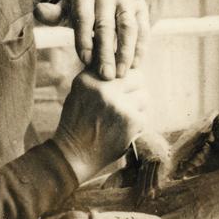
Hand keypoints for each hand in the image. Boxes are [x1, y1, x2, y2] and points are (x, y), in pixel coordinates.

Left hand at [34, 0, 149, 79]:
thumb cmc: (82, 6)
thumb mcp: (66, 7)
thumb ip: (53, 14)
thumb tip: (39, 11)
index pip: (84, 17)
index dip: (84, 40)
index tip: (86, 62)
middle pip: (106, 26)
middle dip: (106, 52)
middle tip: (105, 76)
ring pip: (128, 28)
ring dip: (126, 52)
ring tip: (121, 73)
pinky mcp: (141, 6)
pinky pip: (143, 28)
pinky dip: (140, 47)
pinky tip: (134, 65)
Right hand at [52, 69, 147, 183]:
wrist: (74, 155)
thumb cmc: (77, 123)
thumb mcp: (79, 93)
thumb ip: (98, 77)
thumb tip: (122, 64)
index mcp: (89, 78)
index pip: (119, 65)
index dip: (124, 77)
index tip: (121, 87)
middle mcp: (103, 87)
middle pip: (138, 77)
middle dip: (134, 89)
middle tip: (125, 103)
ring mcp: (118, 104)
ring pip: (144, 96)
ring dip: (137, 107)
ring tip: (121, 118)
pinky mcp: (131, 120)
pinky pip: (145, 115)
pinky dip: (137, 124)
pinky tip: (122, 130)